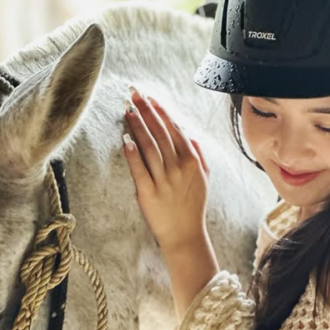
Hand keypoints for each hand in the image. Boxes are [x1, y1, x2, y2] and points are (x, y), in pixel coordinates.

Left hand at [123, 86, 209, 252]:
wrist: (185, 236)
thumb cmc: (192, 206)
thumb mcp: (204, 178)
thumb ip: (198, 153)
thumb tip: (187, 132)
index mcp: (192, 161)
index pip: (174, 130)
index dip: (160, 112)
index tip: (149, 98)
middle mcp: (179, 168)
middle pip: (160, 134)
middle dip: (146, 111)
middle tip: (133, 94)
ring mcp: (164, 181)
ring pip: (149, 147)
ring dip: (138, 127)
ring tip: (127, 110)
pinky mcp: (149, 194)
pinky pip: (140, 171)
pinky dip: (133, 155)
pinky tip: (126, 140)